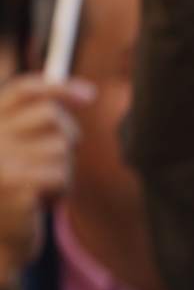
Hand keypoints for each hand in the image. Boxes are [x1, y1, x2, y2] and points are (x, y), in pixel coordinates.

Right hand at [0, 74, 93, 289]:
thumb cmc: (10, 195)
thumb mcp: (20, 150)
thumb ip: (40, 121)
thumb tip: (86, 93)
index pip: (24, 91)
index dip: (58, 88)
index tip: (88, 95)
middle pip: (53, 118)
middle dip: (66, 141)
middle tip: (49, 165)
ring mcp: (0, 160)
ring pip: (62, 150)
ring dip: (61, 172)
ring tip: (38, 188)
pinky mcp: (15, 184)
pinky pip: (60, 176)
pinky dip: (59, 190)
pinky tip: (39, 202)